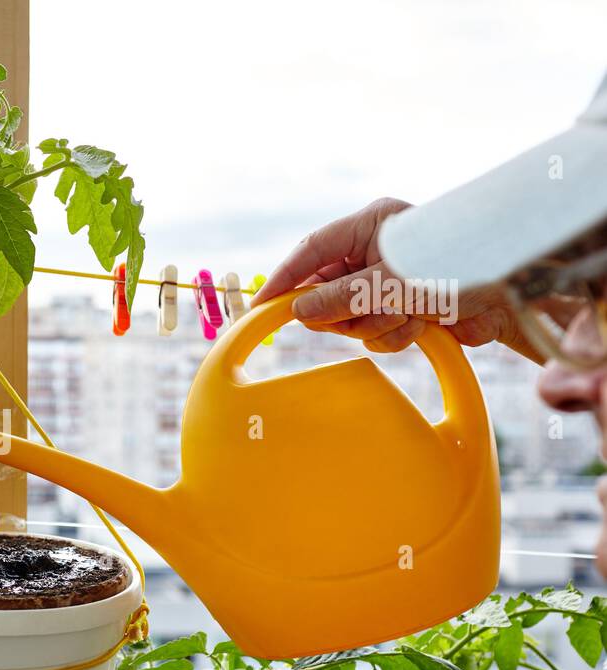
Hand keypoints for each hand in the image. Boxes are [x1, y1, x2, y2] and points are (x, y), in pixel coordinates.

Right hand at [254, 197, 537, 359]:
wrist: (519, 297)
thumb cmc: (458, 268)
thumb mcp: (392, 281)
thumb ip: (340, 297)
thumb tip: (299, 311)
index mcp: (370, 225)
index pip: (310, 251)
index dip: (282, 278)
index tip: (258, 307)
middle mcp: (374, 252)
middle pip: (324, 291)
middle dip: (342, 311)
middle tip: (363, 313)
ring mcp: (386, 283)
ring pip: (348, 318)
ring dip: (374, 325)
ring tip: (408, 315)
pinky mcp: (402, 310)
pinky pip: (374, 334)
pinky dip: (392, 336)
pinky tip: (421, 326)